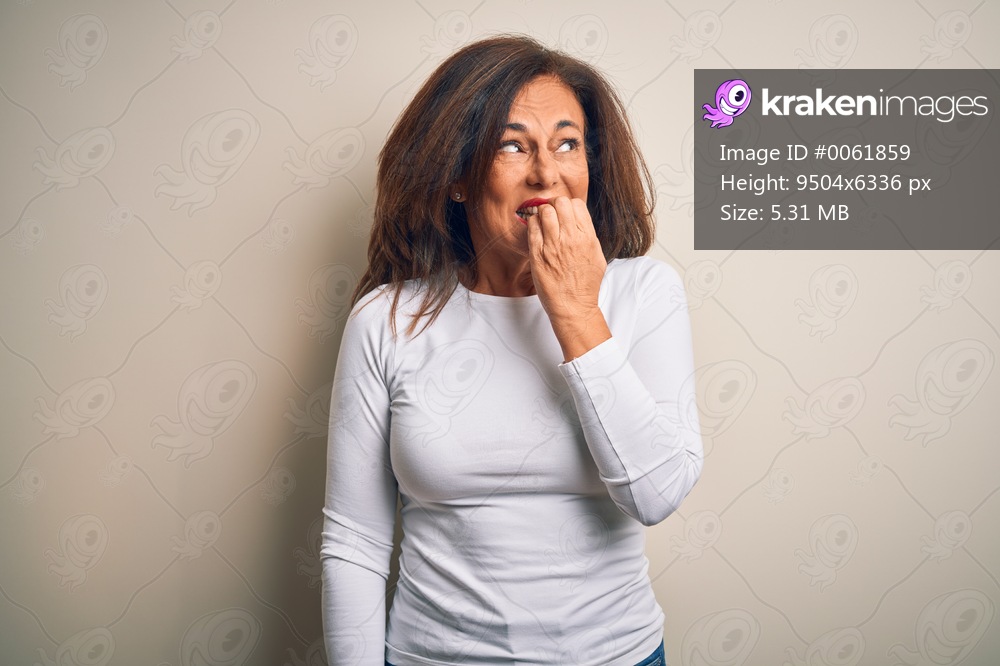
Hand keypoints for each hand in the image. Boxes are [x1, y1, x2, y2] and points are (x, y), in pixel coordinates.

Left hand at [526, 196, 610, 360]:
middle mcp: (570, 238)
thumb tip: (580, 221)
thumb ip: (589, 236)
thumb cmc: (586, 284)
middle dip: (555, 205)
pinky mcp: (537, 253)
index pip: (576, 204)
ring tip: (543, 223)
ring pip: (544, 211)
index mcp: (587, 237)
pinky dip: (533, 224)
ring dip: (542, 213)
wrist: (573, 306)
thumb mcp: (597, 256)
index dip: (569, 206)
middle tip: (552, 214)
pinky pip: (532, 227)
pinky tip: (536, 232)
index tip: (565, 214)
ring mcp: (553, 245)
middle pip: (560, 203)